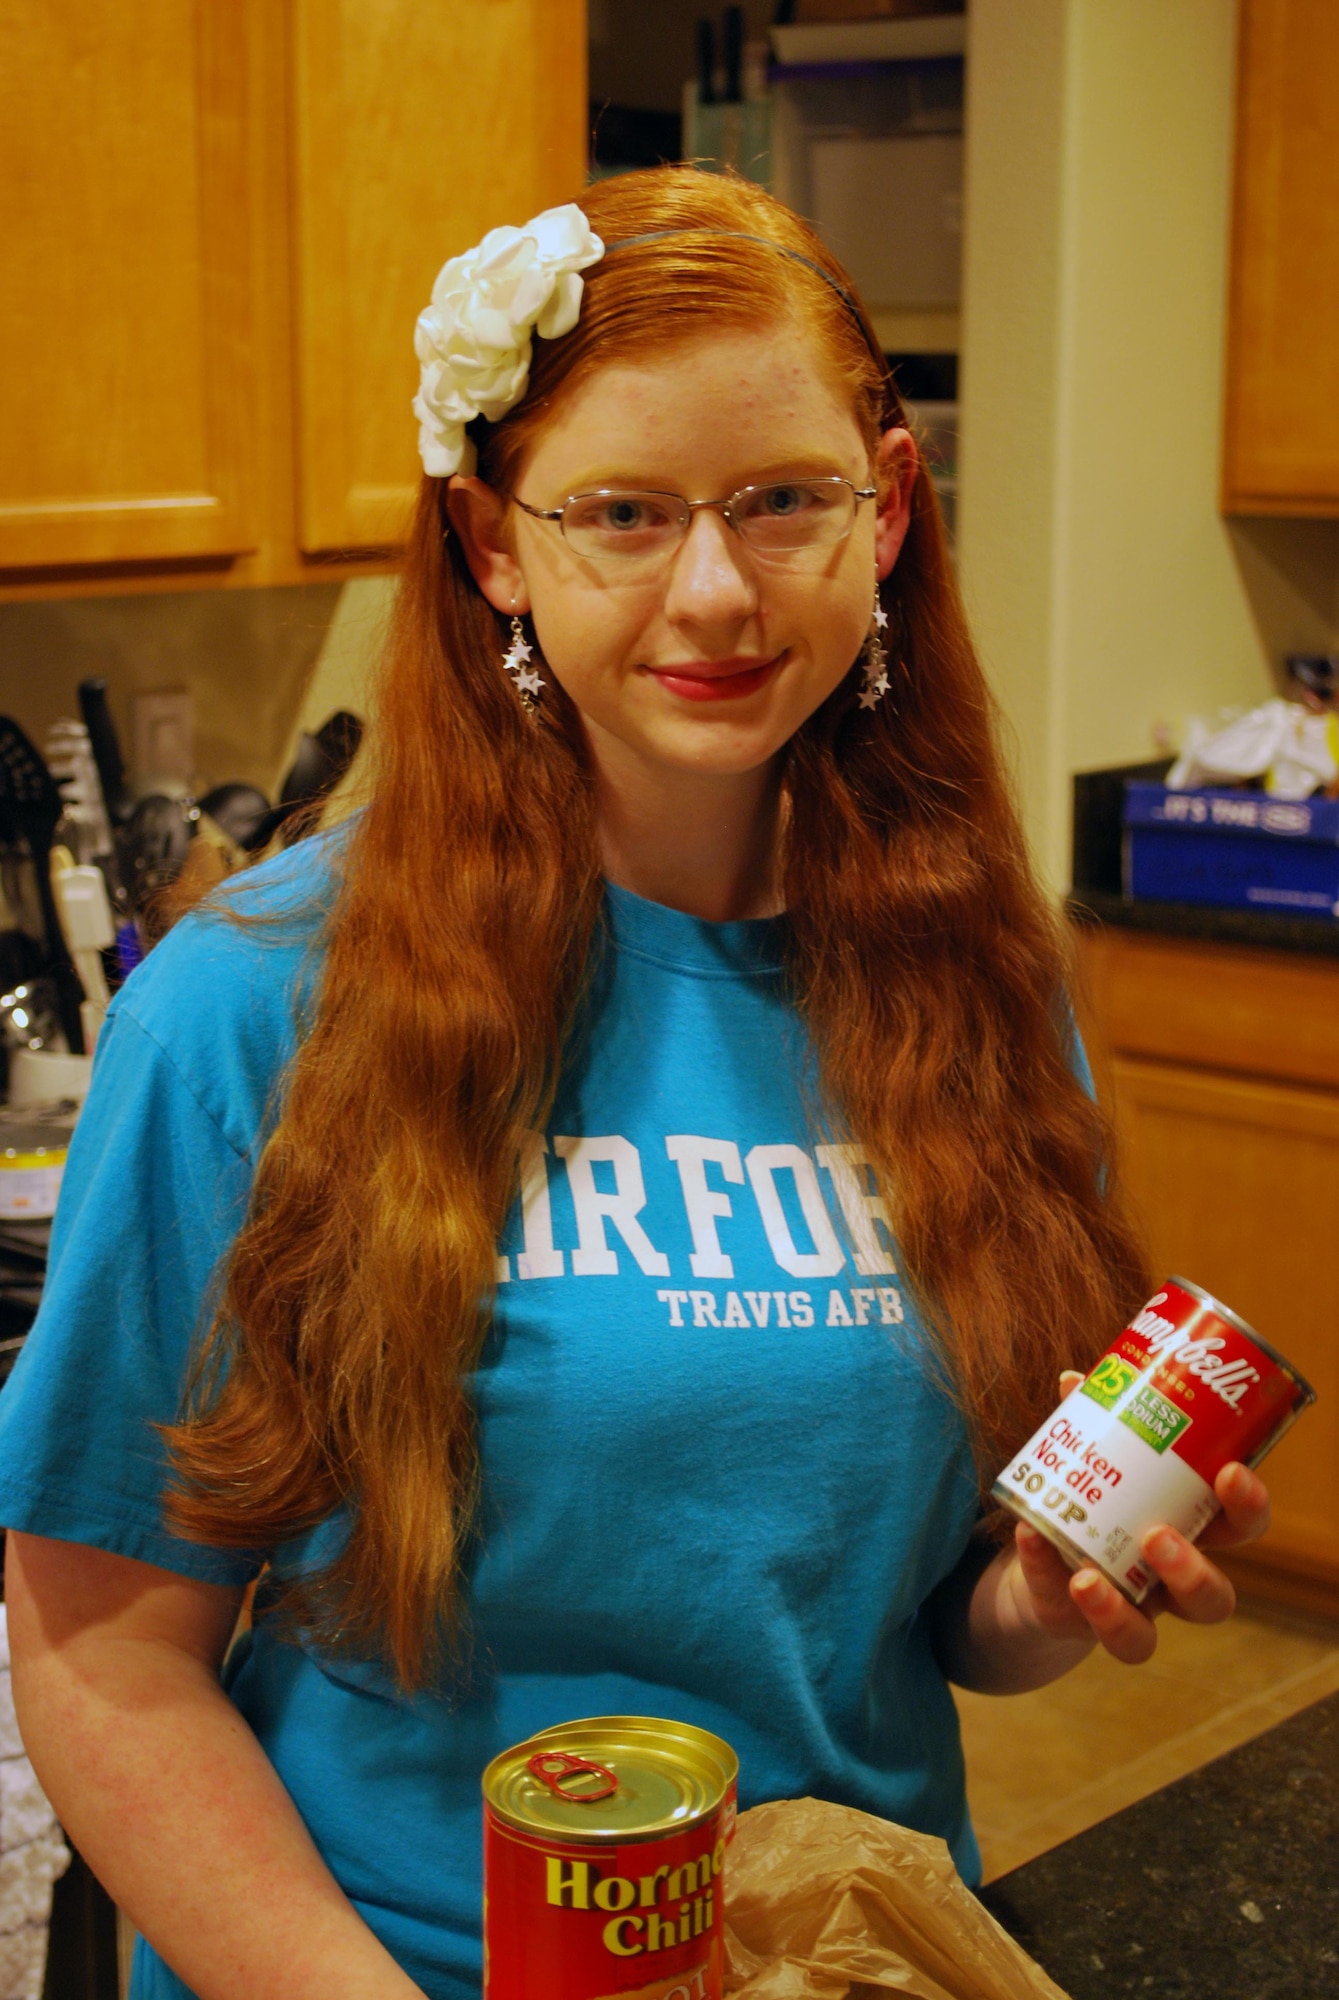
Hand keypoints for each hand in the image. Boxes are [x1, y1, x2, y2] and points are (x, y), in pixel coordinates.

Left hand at [1007, 1370, 1271, 1665]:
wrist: (1045, 1560)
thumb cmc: (1095, 1499)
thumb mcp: (1101, 1459)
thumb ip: (1093, 1422)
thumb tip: (1074, 1380)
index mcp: (1191, 1531)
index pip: (1242, 1527)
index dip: (1248, 1505)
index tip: (1230, 1470)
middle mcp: (1169, 1582)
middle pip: (1211, 1599)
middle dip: (1191, 1571)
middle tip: (1157, 1536)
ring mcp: (1127, 1611)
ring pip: (1144, 1638)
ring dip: (1118, 1611)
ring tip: (1087, 1576)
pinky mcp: (1076, 1624)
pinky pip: (1068, 1618)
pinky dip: (1043, 1572)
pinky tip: (1031, 1537)